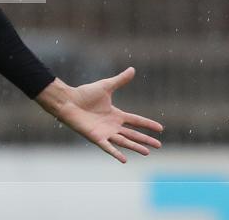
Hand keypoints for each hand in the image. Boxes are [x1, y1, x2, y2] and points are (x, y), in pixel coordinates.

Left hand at [36, 67, 162, 162]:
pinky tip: (125, 160)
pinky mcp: (95, 137)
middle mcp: (112, 125)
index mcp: (116, 114)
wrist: (68, 101)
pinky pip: (108, 147)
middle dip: (146, 140)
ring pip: (124, 141)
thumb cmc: (84, 94)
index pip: (136, 121)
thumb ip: (120, 80)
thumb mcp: (106, 86)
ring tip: (147, 153)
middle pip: (133, 134)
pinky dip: (116, 153)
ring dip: (135, 147)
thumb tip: (132, 69)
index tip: (160, 129)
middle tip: (159, 146)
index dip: (148, 125)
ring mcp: (105, 132)